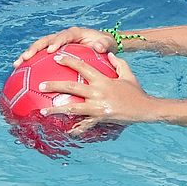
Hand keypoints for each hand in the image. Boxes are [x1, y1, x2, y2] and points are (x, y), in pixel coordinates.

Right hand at [13, 27, 117, 67]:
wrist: (103, 44)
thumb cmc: (105, 44)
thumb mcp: (107, 43)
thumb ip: (103, 45)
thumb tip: (99, 47)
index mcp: (75, 33)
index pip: (64, 36)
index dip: (56, 42)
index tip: (51, 50)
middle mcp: (63, 36)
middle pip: (46, 40)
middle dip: (35, 48)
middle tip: (26, 57)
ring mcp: (57, 43)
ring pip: (40, 47)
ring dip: (28, 55)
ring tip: (17, 65)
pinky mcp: (54, 52)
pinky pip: (41, 57)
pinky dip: (32, 64)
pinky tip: (23, 75)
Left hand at [38, 52, 155, 133]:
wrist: (146, 108)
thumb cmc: (136, 92)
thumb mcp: (128, 74)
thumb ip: (118, 63)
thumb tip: (109, 54)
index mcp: (103, 80)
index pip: (82, 68)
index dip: (68, 61)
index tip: (56, 57)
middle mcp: (98, 92)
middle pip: (72, 88)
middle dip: (54, 86)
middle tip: (40, 85)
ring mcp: (98, 107)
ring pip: (73, 108)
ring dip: (57, 109)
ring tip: (43, 111)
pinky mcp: (101, 118)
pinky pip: (85, 124)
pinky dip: (75, 128)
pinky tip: (66, 131)